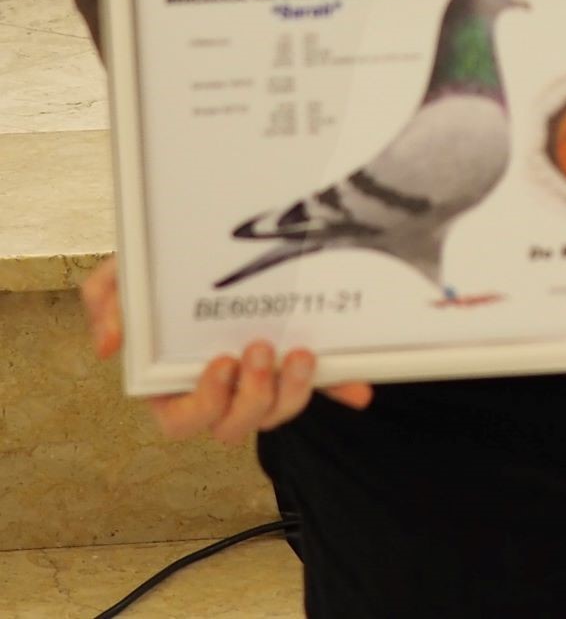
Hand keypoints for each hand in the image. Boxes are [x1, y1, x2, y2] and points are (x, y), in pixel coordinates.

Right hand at [81, 253, 373, 441]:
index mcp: (172, 382)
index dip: (205, 403)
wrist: (204, 237)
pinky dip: (341, 389)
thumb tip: (108, 345)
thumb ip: (107, 302)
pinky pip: (323, 387)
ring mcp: (260, 380)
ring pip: (275, 413)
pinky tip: (360, 390)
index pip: (183, 419)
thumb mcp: (125, 274)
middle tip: (261, 350)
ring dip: (292, 394)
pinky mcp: (297, 363)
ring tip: (300, 352)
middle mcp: (218, 391)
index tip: (221, 362)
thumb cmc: (159, 267)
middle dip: (252, 398)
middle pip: (233, 426)